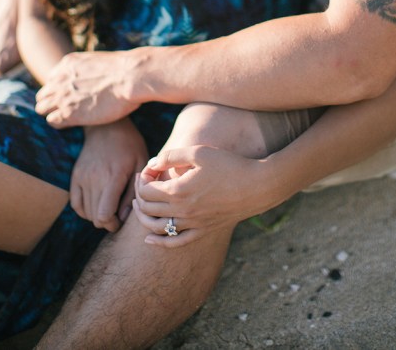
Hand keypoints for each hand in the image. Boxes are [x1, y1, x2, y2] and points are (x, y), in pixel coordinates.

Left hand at [35, 51, 137, 126]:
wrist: (130, 76)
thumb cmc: (125, 70)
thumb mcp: (99, 62)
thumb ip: (89, 69)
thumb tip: (96, 76)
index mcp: (68, 63)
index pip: (51, 79)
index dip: (60, 89)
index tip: (71, 96)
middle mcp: (60, 78)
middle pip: (43, 94)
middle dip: (52, 102)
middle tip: (68, 109)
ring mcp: (62, 95)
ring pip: (42, 108)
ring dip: (53, 113)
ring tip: (70, 117)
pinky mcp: (68, 112)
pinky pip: (51, 121)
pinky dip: (59, 123)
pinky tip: (73, 123)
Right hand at [70, 119, 148, 231]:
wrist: (107, 126)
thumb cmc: (130, 146)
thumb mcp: (140, 164)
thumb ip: (132, 192)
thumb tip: (122, 217)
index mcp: (114, 176)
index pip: (104, 215)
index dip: (113, 224)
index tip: (121, 219)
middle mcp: (95, 178)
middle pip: (95, 217)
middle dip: (107, 222)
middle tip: (117, 215)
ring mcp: (82, 177)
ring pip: (86, 213)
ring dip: (97, 216)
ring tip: (110, 207)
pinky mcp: (75, 176)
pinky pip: (76, 204)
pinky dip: (85, 210)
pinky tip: (96, 205)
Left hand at [134, 146, 270, 247]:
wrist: (256, 186)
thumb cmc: (228, 164)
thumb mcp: (199, 152)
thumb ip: (172, 156)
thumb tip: (152, 164)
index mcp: (178, 191)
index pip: (146, 190)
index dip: (142, 178)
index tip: (149, 169)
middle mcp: (181, 211)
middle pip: (148, 208)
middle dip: (139, 194)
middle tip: (143, 182)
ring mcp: (192, 224)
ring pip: (156, 228)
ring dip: (143, 216)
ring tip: (139, 204)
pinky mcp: (202, 231)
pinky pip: (175, 242)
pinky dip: (158, 242)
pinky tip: (149, 239)